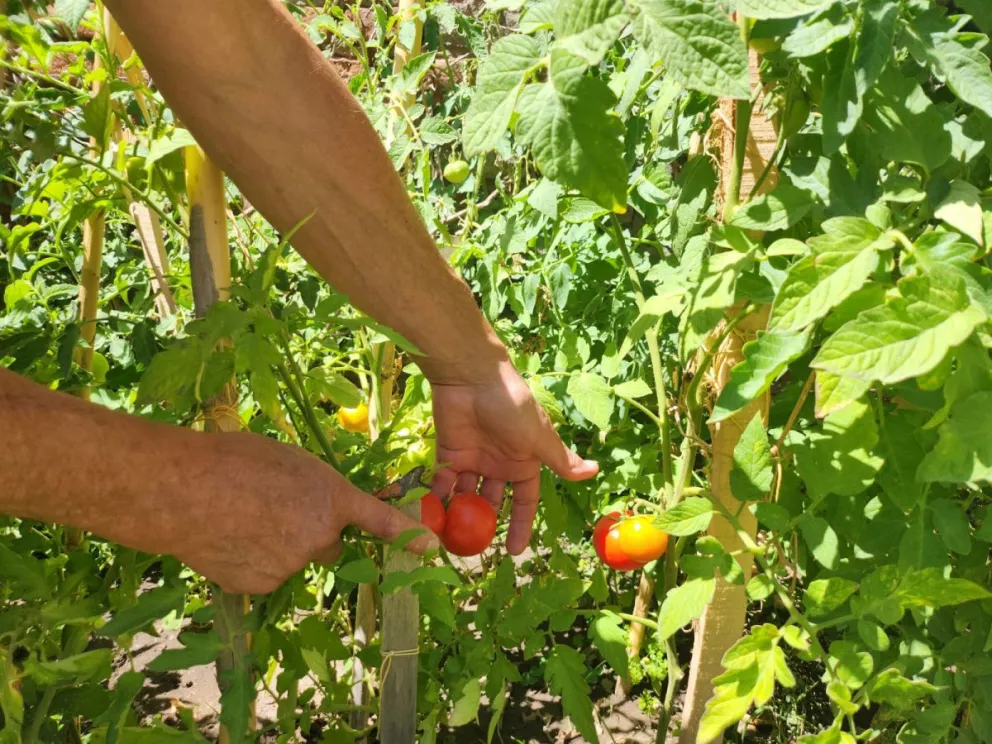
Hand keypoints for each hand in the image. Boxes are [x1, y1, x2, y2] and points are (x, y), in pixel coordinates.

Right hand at [168, 432, 436, 593]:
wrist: (182, 489)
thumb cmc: (233, 459)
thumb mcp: (287, 460)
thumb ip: (312, 487)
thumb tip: (312, 505)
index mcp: (331, 497)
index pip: (378, 519)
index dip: (405, 534)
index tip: (428, 548)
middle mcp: (320, 536)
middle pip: (327, 544)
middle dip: (311, 533)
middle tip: (274, 510)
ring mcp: (291, 564)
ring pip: (293, 558)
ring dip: (276, 545)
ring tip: (238, 517)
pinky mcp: (261, 584)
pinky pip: (264, 573)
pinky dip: (250, 561)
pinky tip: (225, 538)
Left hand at [429, 360, 598, 553]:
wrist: (472, 378)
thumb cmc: (512, 407)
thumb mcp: (539, 438)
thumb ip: (560, 459)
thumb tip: (594, 470)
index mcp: (523, 462)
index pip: (524, 500)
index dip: (521, 524)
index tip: (516, 551)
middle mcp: (498, 463)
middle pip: (492, 501)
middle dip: (485, 523)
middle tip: (475, 549)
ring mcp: (472, 459)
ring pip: (465, 495)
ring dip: (459, 515)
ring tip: (451, 540)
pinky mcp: (448, 453)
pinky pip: (441, 482)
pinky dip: (436, 499)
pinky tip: (431, 519)